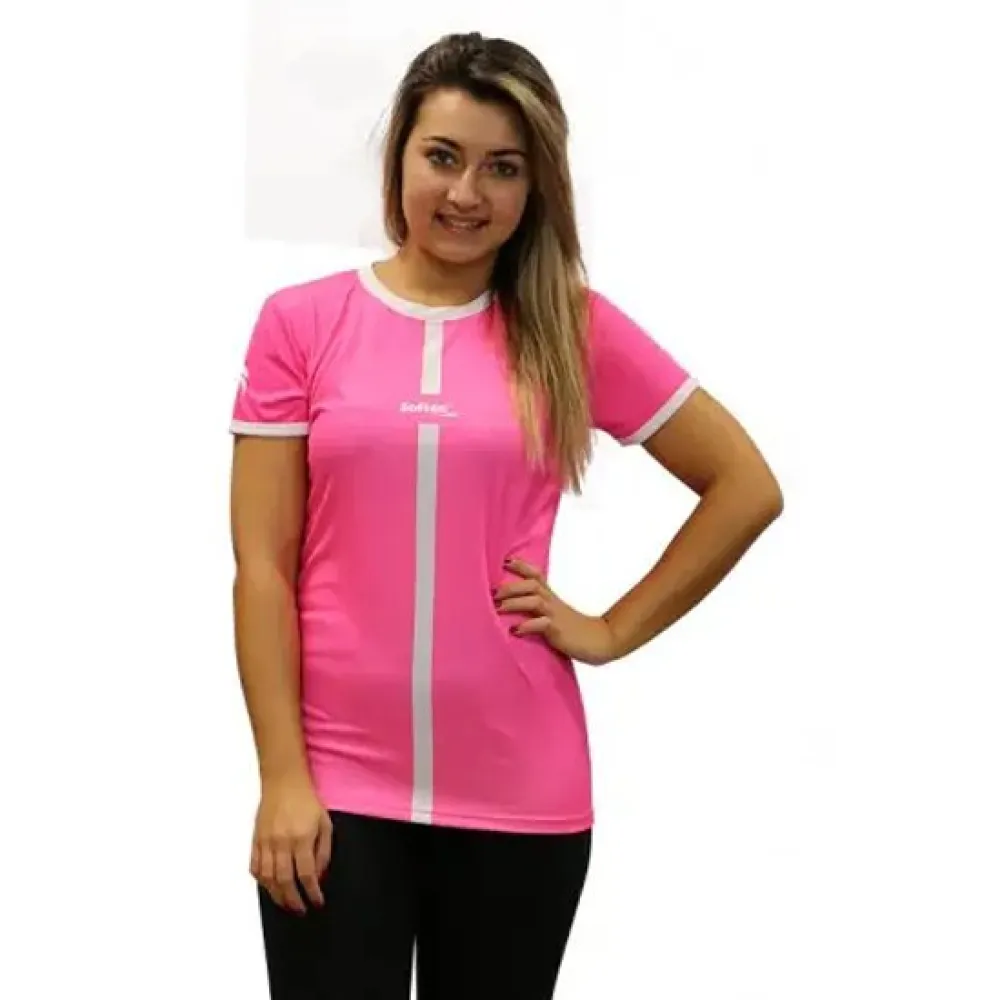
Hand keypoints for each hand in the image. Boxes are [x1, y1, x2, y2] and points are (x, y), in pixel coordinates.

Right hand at [251, 776, 332, 913]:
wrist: (283, 782)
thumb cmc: (307, 801)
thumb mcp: (325, 823)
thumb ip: (323, 851)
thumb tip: (319, 876)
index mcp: (302, 838)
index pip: (306, 875)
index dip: (312, 893)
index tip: (317, 902)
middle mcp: (282, 842)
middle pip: (285, 881)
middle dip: (293, 901)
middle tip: (300, 910)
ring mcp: (266, 842)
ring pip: (268, 878)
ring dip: (277, 896)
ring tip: (286, 904)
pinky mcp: (255, 840)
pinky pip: (255, 867)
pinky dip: (262, 882)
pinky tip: (269, 887)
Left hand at [495, 558, 619, 665]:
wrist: (602, 640)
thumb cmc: (577, 630)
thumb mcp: (557, 615)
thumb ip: (540, 610)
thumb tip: (517, 611)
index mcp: (552, 598)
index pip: (536, 575)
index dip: (521, 567)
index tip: (505, 561)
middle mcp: (552, 603)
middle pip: (531, 585)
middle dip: (511, 587)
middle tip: (493, 592)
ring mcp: (555, 616)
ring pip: (534, 601)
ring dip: (514, 603)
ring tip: (498, 608)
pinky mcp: (558, 631)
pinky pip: (540, 624)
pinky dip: (526, 626)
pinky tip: (514, 630)